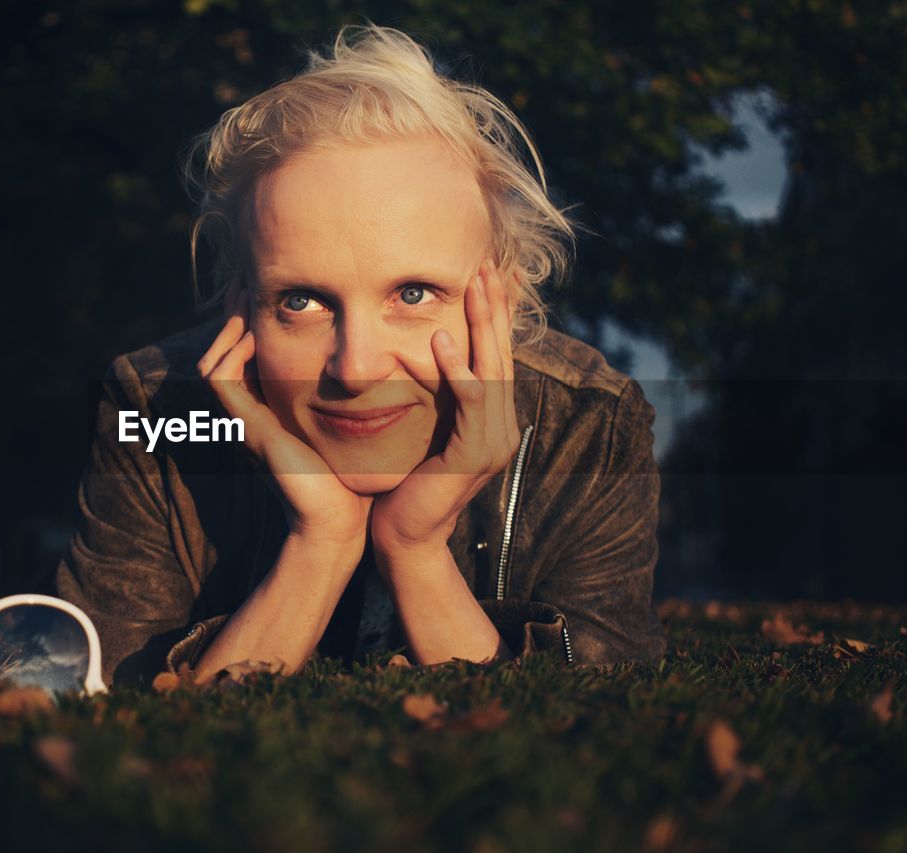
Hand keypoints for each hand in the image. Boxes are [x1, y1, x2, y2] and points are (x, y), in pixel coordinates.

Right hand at [198, 290, 372, 547]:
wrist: (338, 521)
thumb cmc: (350, 479)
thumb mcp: (350, 424)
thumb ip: (353, 397)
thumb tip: (381, 365)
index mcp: (268, 407)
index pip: (245, 352)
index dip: (252, 319)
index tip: (274, 289)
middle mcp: (250, 411)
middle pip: (222, 349)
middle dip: (237, 314)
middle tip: (255, 281)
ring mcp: (244, 419)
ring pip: (214, 357)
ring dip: (231, 324)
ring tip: (253, 295)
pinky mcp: (247, 426)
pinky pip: (221, 376)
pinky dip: (234, 350)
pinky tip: (259, 333)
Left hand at [371, 260, 519, 560]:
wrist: (404, 538)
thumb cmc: (403, 484)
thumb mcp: (424, 429)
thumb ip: (435, 397)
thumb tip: (425, 353)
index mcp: (493, 420)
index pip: (497, 357)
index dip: (494, 315)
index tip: (486, 273)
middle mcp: (503, 428)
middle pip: (502, 354)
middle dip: (494, 307)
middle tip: (487, 263)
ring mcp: (495, 443)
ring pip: (492, 370)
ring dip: (481, 325)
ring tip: (473, 285)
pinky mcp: (475, 455)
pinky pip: (469, 402)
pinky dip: (456, 369)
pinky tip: (440, 339)